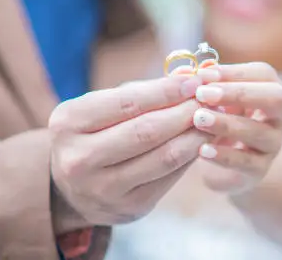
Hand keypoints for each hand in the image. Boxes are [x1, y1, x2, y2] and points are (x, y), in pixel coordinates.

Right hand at [48, 70, 219, 227]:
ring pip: (164, 157)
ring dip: (195, 134)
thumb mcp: (105, 106)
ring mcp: (103, 188)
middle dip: (185, 111)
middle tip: (210, 98)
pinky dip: (192, 155)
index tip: (195, 79)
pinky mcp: (129, 207)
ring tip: (213, 117)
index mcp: (68, 122)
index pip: (128, 103)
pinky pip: (170, 177)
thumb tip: (192, 73)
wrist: (75, 186)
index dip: (166, 90)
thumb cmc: (96, 132)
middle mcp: (79, 159)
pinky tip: (204, 140)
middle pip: (147, 131)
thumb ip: (145, 90)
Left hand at [191, 62, 281, 194]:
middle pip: (274, 97)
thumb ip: (201, 83)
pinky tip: (202, 150)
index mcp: (271, 90)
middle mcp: (280, 115)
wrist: (224, 163)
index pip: (263, 73)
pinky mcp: (260, 169)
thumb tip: (184, 71)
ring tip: (199, 119)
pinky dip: (224, 155)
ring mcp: (273, 143)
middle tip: (202, 94)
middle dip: (238, 93)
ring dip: (227, 123)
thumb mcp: (214, 98)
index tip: (203, 74)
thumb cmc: (220, 119)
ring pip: (258, 131)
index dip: (235, 72)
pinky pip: (246, 162)